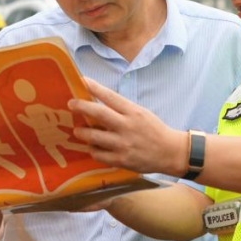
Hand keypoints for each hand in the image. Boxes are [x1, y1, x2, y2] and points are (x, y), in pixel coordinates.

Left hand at [68, 78, 187, 176]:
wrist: (170, 152)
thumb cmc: (154, 130)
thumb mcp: (141, 113)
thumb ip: (122, 109)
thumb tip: (100, 103)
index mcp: (133, 112)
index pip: (111, 97)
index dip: (95, 87)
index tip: (82, 80)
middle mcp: (127, 126)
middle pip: (99, 114)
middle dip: (82, 107)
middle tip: (71, 104)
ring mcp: (123, 144)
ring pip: (94, 137)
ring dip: (82, 132)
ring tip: (78, 131)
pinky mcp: (121, 160)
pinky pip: (99, 154)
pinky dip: (92, 149)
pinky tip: (92, 147)